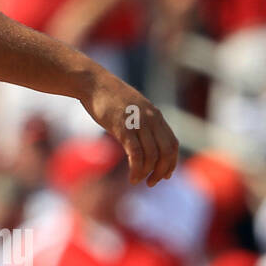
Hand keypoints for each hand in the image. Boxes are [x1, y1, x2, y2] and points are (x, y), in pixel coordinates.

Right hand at [78, 69, 178, 186]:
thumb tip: (141, 137)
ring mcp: (138, 123)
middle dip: (162, 171)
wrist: (93, 83)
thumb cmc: (108, 96)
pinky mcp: (124, 128)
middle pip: (166, 152)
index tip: (165, 174)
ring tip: (138, 181)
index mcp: (155, 116)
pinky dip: (136, 169)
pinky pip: (136, 154)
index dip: (171, 162)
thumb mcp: (131, 108)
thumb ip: (140, 121)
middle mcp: (151, 120)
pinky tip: (132, 177)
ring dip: (148, 173)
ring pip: (152, 155)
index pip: (172, 144)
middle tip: (152, 182)